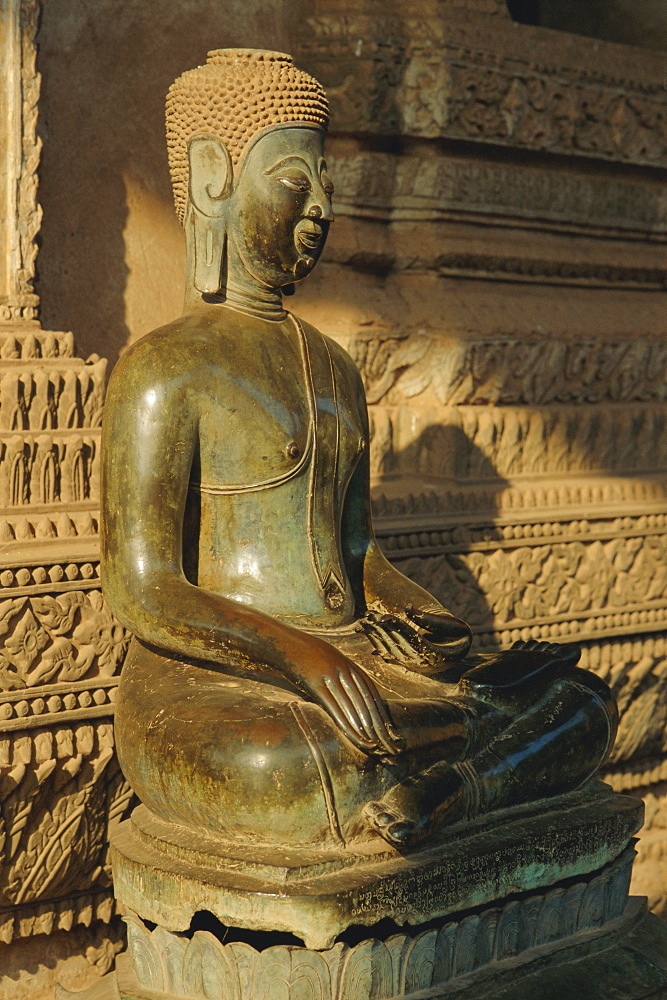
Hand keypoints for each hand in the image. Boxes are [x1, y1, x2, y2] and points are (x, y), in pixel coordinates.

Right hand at [287, 638, 404, 757]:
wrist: (285, 644)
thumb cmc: (306, 654)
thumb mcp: (329, 658)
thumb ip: (343, 672)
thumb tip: (356, 691)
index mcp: (347, 663)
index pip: (370, 689)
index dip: (379, 708)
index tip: (386, 723)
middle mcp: (342, 668)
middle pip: (364, 698)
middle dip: (375, 720)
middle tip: (383, 738)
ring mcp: (329, 676)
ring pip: (352, 705)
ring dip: (363, 725)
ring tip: (371, 741)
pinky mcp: (315, 684)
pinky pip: (334, 707)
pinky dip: (345, 723)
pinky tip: (352, 734)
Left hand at [362, 607, 471, 673]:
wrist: (456, 652)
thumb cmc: (457, 635)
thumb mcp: (452, 625)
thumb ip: (431, 619)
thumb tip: (407, 608)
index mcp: (435, 654)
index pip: (413, 640)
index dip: (399, 628)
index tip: (385, 617)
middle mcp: (420, 662)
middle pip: (397, 644)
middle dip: (382, 629)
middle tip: (369, 615)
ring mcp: (410, 663)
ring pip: (389, 648)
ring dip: (375, 634)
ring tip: (363, 620)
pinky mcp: (403, 661)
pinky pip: (385, 650)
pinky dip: (373, 639)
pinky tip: (363, 631)